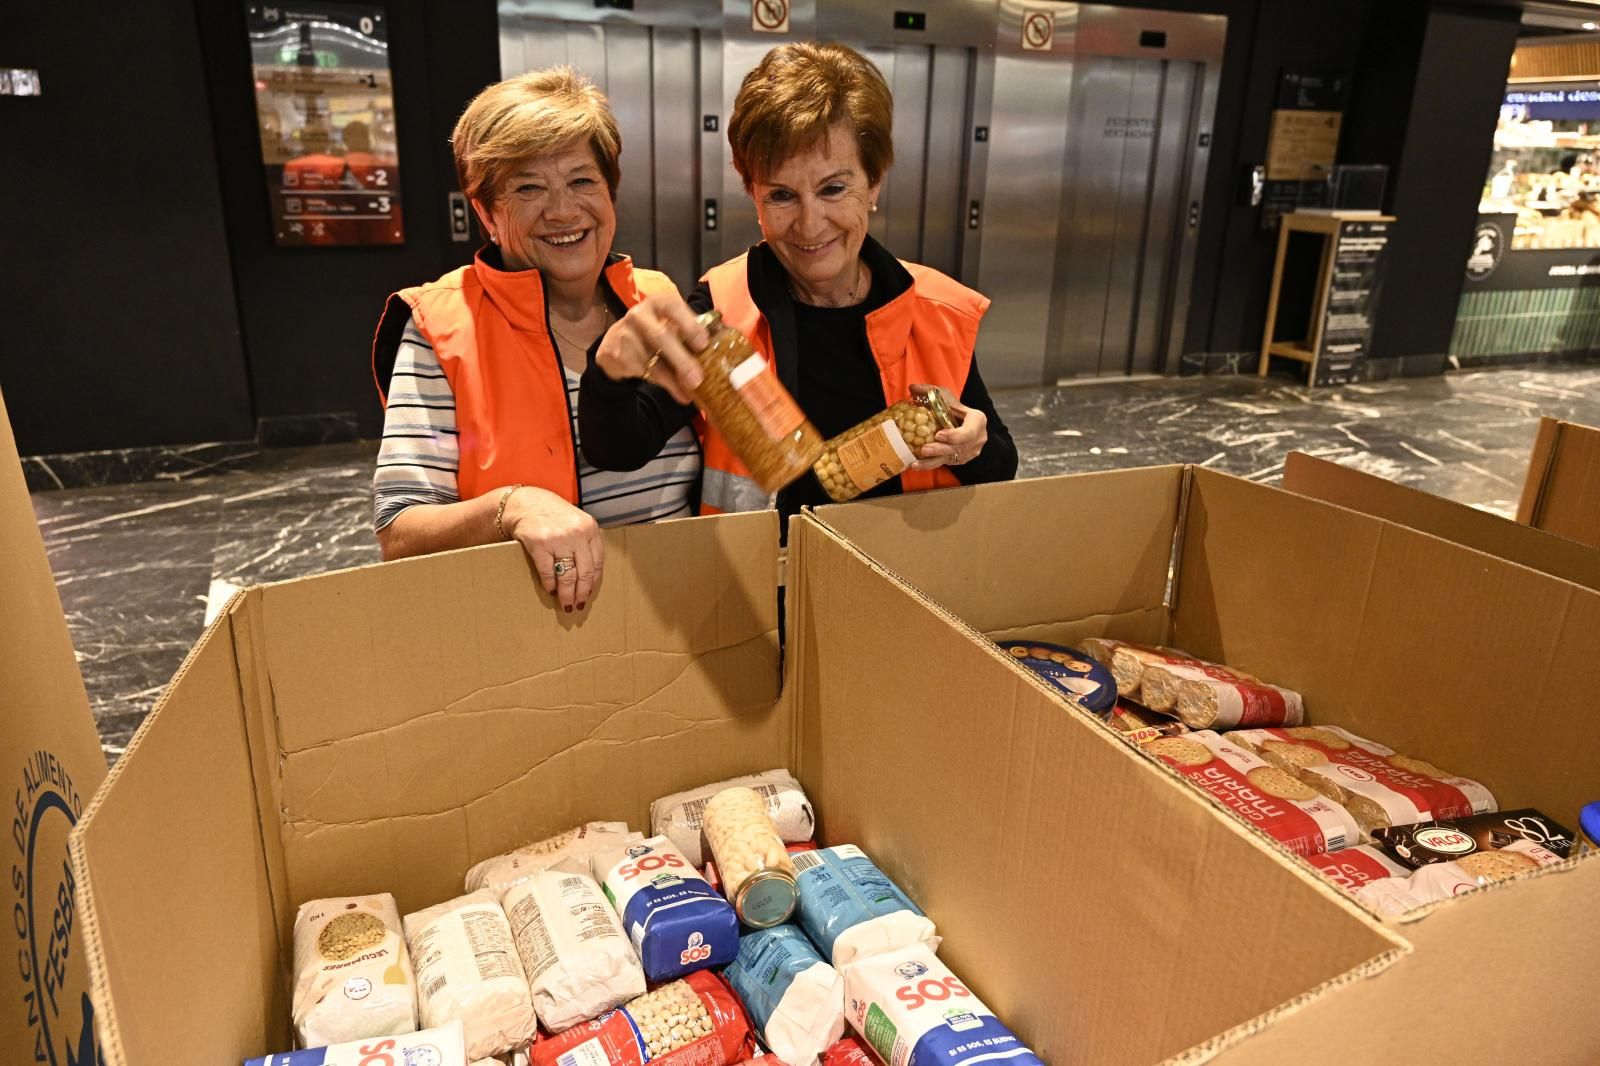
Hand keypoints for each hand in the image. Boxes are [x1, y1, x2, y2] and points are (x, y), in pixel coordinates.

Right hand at [502, 487, 602, 611]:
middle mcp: (577, 534)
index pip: (597, 563)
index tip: (588, 594)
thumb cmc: (551, 514)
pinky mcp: (540, 544)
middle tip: (578, 605)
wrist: (524, 503)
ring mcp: (559, 539)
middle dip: (581, 593)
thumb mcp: (575, 521)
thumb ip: (585, 541)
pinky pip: (548, 572)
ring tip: (565, 604)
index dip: (593, 583)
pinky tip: (551, 590)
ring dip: (567, 594)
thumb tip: (588, 575)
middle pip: (584, 573)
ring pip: (567, 575)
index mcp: (590, 528)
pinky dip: (550, 584)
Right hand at [595, 291, 709, 404]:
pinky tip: (680, 395)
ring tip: (693, 391)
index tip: (704, 343)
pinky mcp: (619, 356)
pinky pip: (647, 374)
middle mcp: (639, 315)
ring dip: (676, 379)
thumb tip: (726, 348)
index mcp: (657, 303)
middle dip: (682, 359)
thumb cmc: (654, 334)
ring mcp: (626, 335)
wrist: (616, 346)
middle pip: (661, 337)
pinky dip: (668, 386)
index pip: (673, 306)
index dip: (689, 324)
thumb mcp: (669, 326)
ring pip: (654, 362)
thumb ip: (690, 333)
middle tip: (699, 378)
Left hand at [908, 383, 986, 470]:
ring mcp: (969, 451)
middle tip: (923, 449)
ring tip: (916, 463)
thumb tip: (912, 388)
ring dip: (932, 461)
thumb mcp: (945, 397)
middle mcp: (977, 438)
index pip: (968, 431)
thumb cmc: (953, 407)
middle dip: (939, 450)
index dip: (954, 436)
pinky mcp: (961, 460)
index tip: (938, 434)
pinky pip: (946, 464)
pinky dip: (930, 465)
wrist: (960, 420)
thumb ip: (930, 392)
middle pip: (958, 447)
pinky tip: (916, 465)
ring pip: (950, 458)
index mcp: (977, 421)